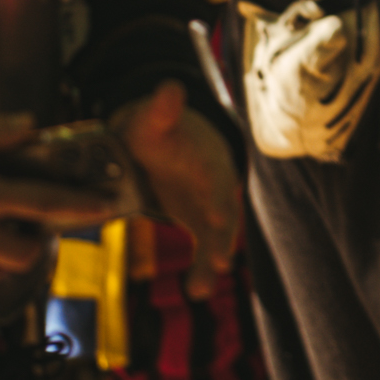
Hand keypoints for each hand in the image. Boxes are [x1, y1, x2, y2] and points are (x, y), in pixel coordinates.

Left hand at [112, 80, 241, 299]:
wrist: (162, 143)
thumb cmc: (158, 130)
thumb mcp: (154, 120)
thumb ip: (161, 109)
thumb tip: (169, 88)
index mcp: (208, 159)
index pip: (217, 178)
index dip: (217, 196)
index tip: (217, 215)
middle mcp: (216, 186)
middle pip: (225, 213)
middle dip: (221, 237)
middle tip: (219, 260)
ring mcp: (210, 207)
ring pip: (217, 237)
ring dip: (211, 260)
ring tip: (199, 289)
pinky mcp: (200, 224)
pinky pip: (205, 249)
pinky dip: (203, 269)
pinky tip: (195, 291)